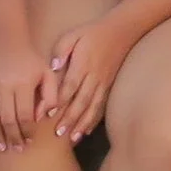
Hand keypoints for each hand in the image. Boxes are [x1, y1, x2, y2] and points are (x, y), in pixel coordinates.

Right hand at [0, 27, 51, 152]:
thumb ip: (51, 95)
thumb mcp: (46, 71)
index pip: (26, 116)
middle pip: (8, 120)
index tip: (30, 141)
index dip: (28, 132)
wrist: (1, 33)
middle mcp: (4, 86)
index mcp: (24, 84)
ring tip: (2, 147)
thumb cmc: (27, 55)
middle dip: (13, 138)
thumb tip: (45, 118)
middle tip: (17, 149)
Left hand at [48, 19, 135, 142]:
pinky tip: (86, 131)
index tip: (49, 114)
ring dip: (82, 124)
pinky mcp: (109, 87)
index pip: (70, 85)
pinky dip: (94, 120)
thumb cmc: (91, 33)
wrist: (121, 32)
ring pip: (92, 107)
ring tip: (72, 138)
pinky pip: (101, 106)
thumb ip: (61, 50)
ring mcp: (103, 83)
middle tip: (59, 134)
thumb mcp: (72, 35)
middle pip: (81, 100)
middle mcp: (94, 76)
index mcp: (83, 63)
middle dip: (70, 119)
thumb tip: (53, 67)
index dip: (60, 101)